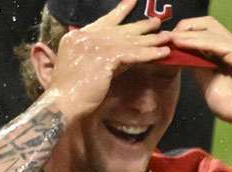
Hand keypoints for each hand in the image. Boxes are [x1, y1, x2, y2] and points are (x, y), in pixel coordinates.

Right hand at [43, 0, 171, 120]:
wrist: (64, 102)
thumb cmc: (74, 90)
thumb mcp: (88, 66)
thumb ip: (105, 57)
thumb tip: (126, 53)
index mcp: (77, 37)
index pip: (102, 22)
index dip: (119, 12)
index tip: (132, 3)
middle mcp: (84, 37)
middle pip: (119, 29)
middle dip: (140, 26)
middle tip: (157, 21)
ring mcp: (93, 46)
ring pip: (128, 41)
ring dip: (150, 40)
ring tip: (167, 37)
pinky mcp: (105, 59)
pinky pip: (133, 54)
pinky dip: (150, 54)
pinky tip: (164, 53)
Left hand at [166, 16, 231, 133]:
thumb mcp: (208, 83)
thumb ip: (197, 67)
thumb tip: (180, 55)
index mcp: (228, 52)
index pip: (205, 31)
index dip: (186, 32)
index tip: (168, 41)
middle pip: (207, 24)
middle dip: (185, 27)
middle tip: (167, 37)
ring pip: (209, 31)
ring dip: (187, 34)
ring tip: (169, 39)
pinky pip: (215, 43)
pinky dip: (196, 42)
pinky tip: (182, 44)